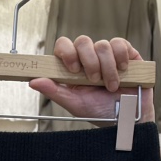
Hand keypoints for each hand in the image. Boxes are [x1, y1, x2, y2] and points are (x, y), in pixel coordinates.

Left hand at [30, 36, 154, 124]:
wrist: (128, 119)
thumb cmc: (101, 114)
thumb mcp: (75, 105)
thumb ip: (54, 92)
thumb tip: (33, 81)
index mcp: (74, 69)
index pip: (64, 46)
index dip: (67, 52)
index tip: (73, 69)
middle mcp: (89, 59)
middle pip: (83, 41)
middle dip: (89, 62)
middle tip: (94, 81)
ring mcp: (107, 55)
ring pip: (102, 45)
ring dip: (107, 68)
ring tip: (111, 86)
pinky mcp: (126, 54)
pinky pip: (120, 44)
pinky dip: (120, 58)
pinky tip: (123, 72)